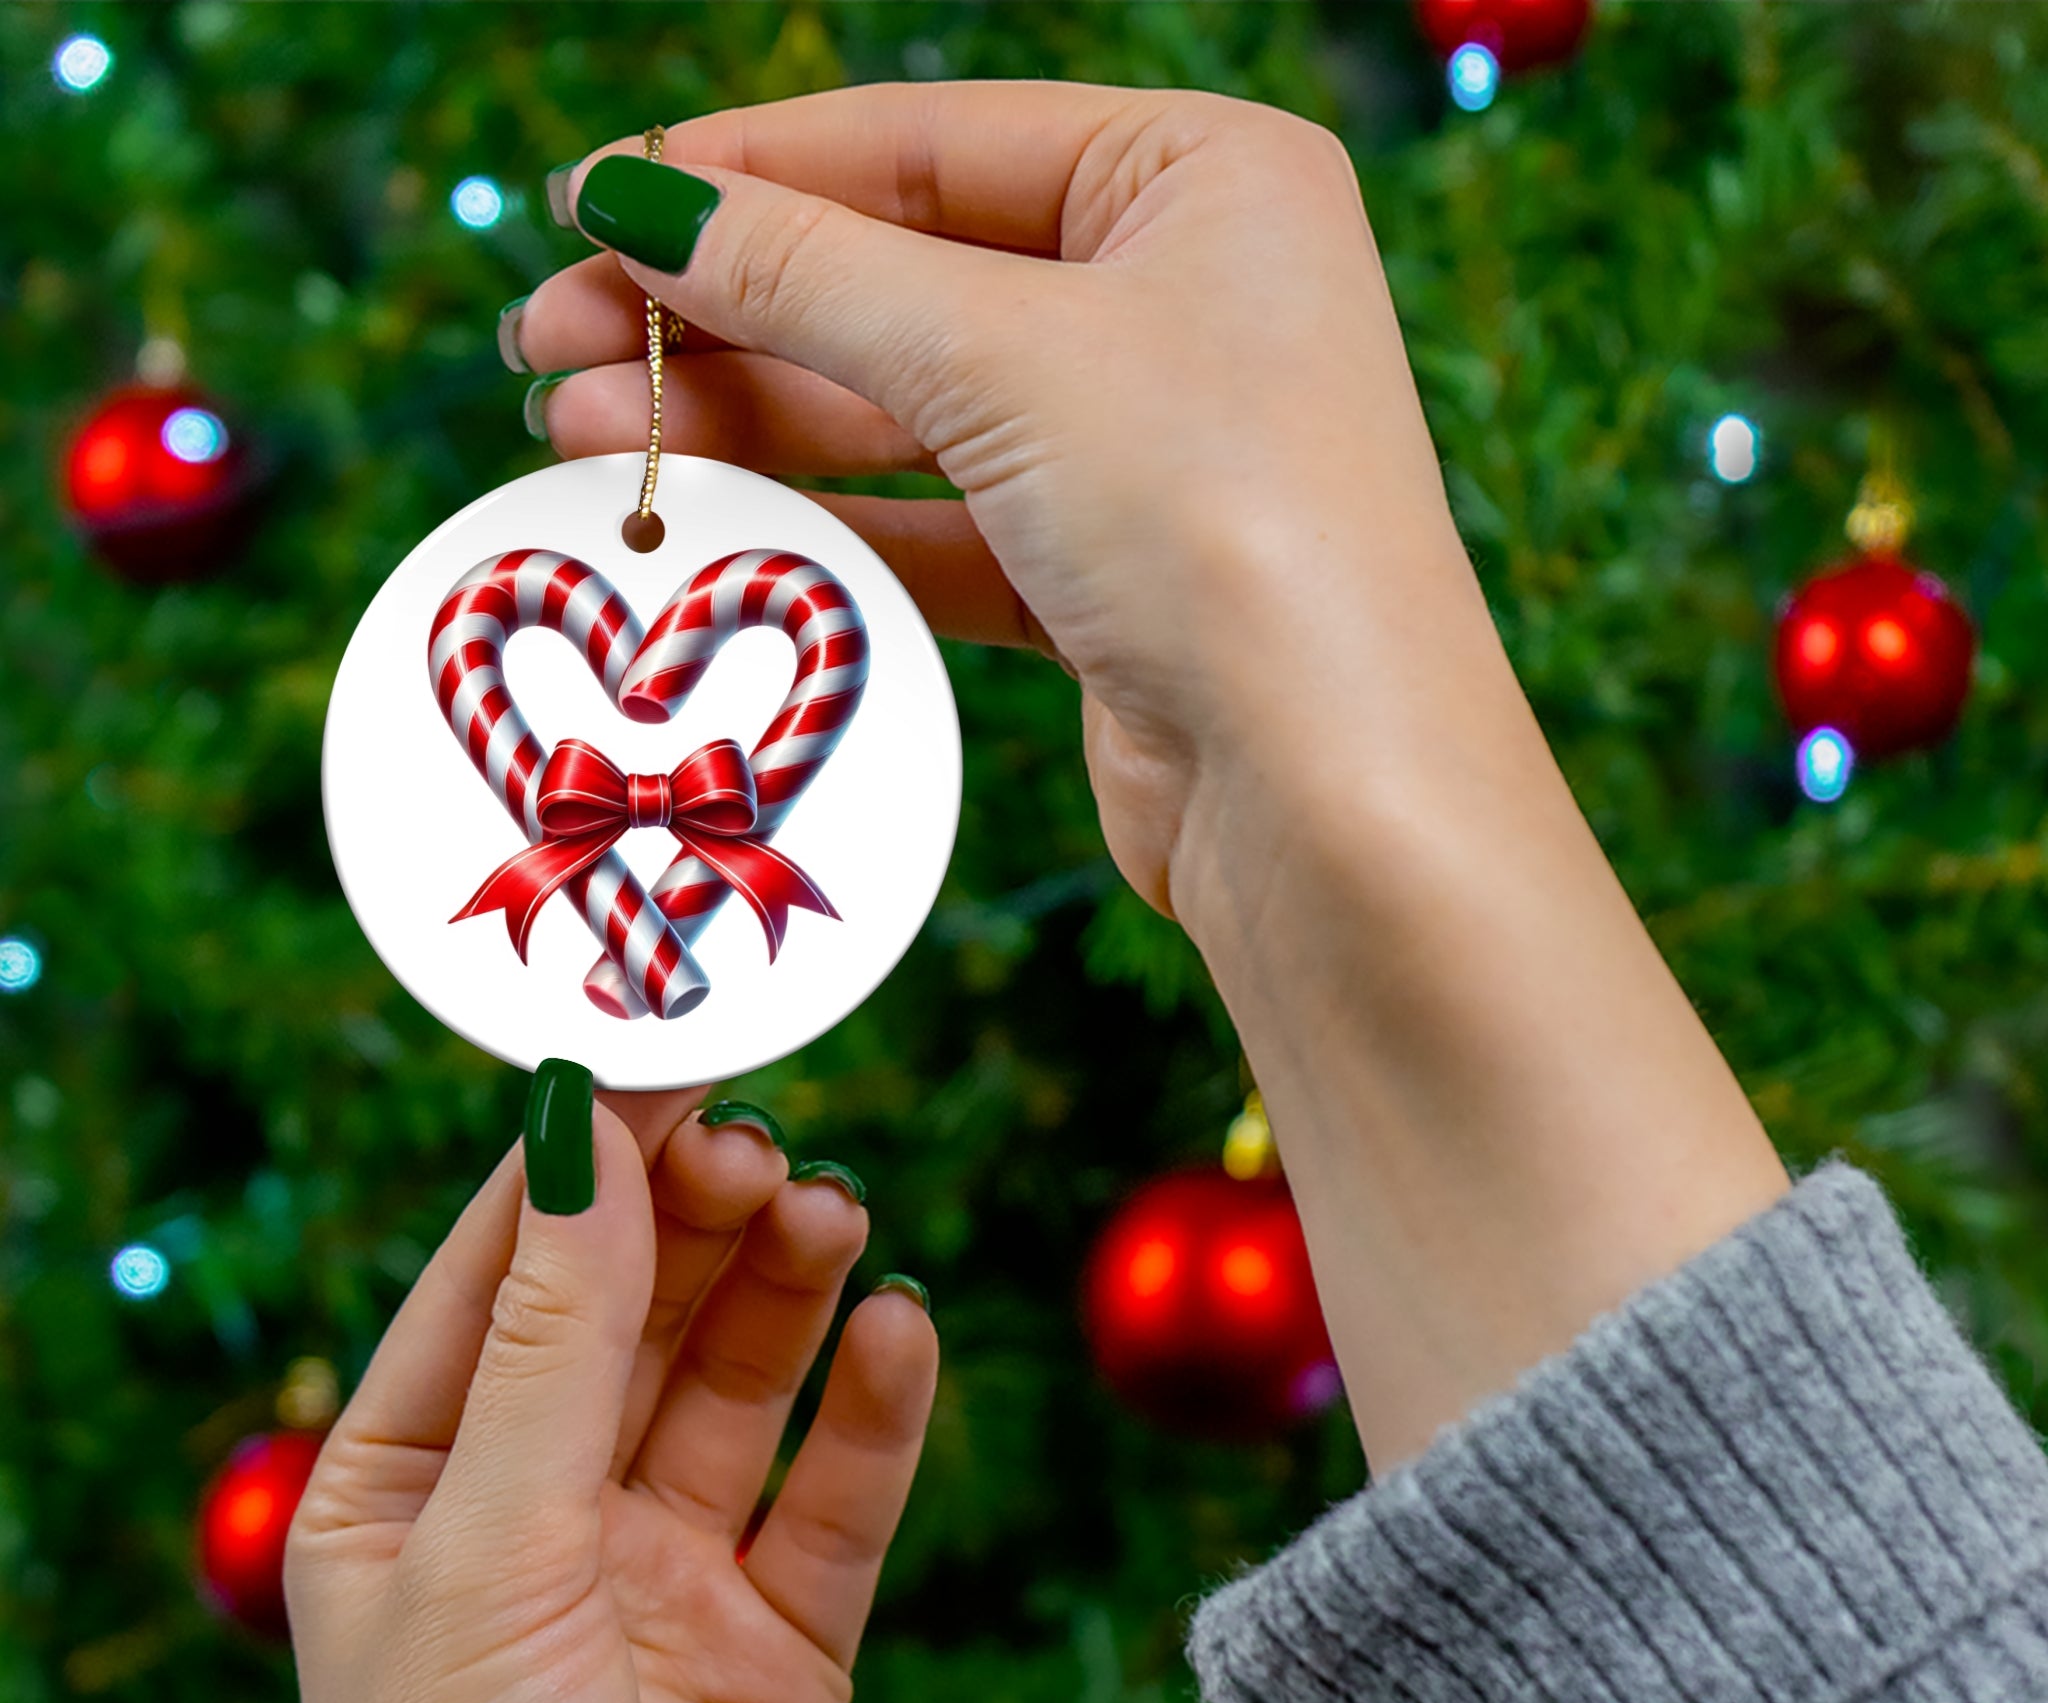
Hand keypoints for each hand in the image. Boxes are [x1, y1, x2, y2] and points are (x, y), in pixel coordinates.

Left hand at [286, 1087, 937, 1702]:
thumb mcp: (491, 1553)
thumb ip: (555, 1340)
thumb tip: (583, 1132)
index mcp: (411, 1489)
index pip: (502, 1273)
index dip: (583, 1160)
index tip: (667, 1050)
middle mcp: (538, 1518)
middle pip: (633, 1312)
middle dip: (695, 1220)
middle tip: (765, 1144)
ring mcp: (665, 1577)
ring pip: (739, 1384)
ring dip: (787, 1291)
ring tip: (834, 1214)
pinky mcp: (783, 1643)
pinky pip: (838, 1495)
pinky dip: (874, 1410)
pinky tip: (901, 1333)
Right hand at [516, 83, 1787, 1474]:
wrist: (1332, 797)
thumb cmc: (1221, 522)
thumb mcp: (1001, 358)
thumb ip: (808, 274)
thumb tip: (633, 204)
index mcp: (1200, 179)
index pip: (927, 142)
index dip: (746, 173)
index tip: (588, 206)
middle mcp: (1182, 299)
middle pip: (902, 278)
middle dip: (722, 312)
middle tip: (546, 343)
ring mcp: (1146, 447)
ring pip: (907, 409)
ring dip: (747, 418)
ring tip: (581, 429)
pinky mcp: (1108, 578)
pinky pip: (939, 520)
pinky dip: (826, 518)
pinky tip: (699, 515)